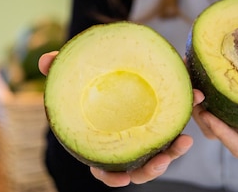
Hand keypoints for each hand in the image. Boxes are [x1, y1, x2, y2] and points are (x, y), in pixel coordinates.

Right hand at [38, 52, 198, 186]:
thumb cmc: (91, 80)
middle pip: (138, 170)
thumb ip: (61, 68)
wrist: (110, 71)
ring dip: (173, 153)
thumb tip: (45, 60)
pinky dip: (182, 125)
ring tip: (185, 141)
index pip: (104, 168)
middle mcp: (124, 146)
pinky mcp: (159, 124)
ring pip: (160, 156)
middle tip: (161, 161)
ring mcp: (143, 138)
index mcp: (102, 141)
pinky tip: (192, 107)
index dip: (110, 176)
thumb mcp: (77, 75)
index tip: (117, 177)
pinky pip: (172, 132)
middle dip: (150, 170)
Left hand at [192, 69, 237, 158]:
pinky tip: (200, 63)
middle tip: (193, 92)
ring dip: (200, 100)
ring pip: (215, 115)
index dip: (223, 136)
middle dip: (203, 116)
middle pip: (220, 133)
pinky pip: (219, 98)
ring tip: (189, 75)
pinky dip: (207, 85)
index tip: (210, 115)